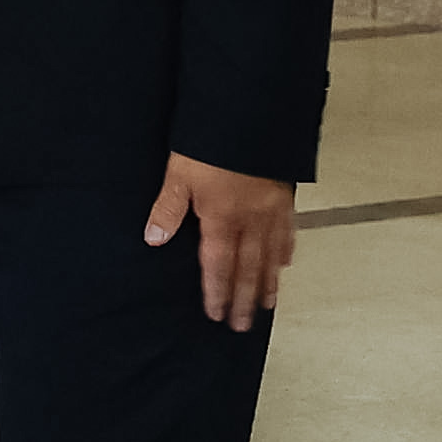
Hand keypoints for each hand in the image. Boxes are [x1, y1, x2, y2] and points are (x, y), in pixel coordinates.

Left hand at [147, 154, 298, 331]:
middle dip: (244, 299)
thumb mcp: (179, 174)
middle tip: (243, 325)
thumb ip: (168, 209)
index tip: (217, 314)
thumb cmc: (212, 144)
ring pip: (270, 256)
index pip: (217, 266)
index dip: (217, 292)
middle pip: (247, 269)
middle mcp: (250, 221)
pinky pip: (287, 231)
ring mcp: (271, 210)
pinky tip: (284, 263)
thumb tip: (154, 239)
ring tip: (268, 305)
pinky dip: (285, 251)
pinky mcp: (284, 196)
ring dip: (268, 283)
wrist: (252, 116)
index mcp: (222, 220)